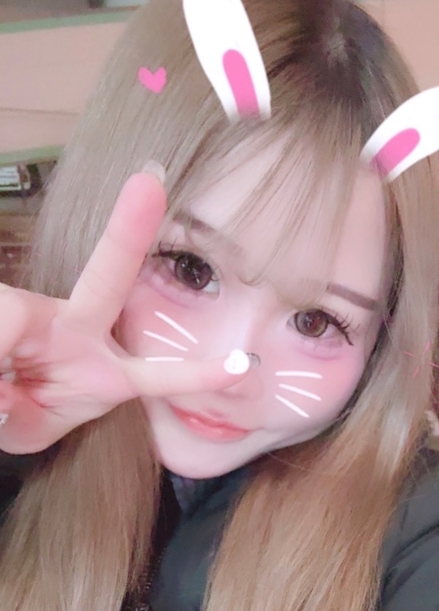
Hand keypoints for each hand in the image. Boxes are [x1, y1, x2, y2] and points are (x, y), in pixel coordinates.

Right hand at [0, 170, 248, 454]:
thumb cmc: (17, 413)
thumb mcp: (26, 429)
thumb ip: (17, 419)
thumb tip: (1, 393)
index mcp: (106, 372)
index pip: (159, 376)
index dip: (197, 373)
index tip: (242, 367)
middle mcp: (78, 329)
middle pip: (108, 275)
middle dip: (130, 231)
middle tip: (151, 180)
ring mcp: (35, 311)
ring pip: (9, 318)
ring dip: (0, 368)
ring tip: (2, 393)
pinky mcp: (4, 306)